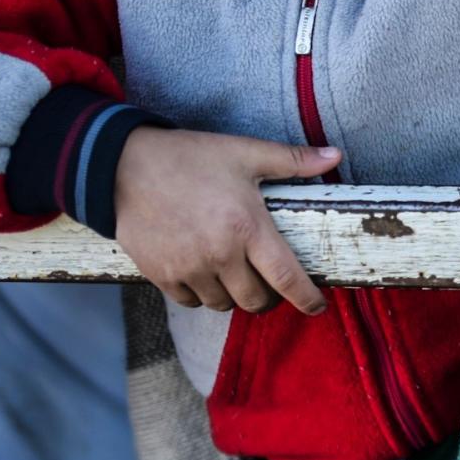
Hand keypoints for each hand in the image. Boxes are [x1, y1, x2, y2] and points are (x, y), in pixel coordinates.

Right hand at [113, 128, 338, 313]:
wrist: (123, 165)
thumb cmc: (190, 157)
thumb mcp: (244, 153)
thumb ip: (293, 160)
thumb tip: (335, 156)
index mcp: (247, 227)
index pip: (286, 278)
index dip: (307, 299)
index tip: (316, 307)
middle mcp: (219, 254)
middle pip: (256, 301)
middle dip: (268, 296)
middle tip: (268, 280)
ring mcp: (188, 268)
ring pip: (223, 304)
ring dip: (234, 294)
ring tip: (234, 271)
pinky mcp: (160, 275)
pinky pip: (191, 301)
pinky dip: (202, 293)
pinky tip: (204, 271)